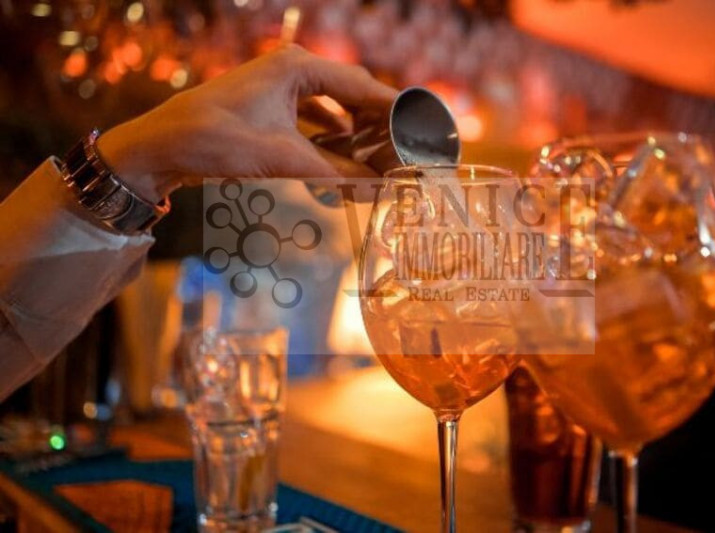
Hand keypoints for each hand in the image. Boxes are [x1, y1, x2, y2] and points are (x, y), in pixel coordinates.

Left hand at [96, 44, 396, 202]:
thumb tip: (376, 186)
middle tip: (403, 148)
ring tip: (378, 155)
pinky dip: (329, 134)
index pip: (362, 86)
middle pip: (351, 91)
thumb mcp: (283, 158)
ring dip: (354, 129)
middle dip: (377, 121)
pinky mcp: (268, 103)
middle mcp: (292, 68)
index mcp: (299, 67)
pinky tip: (341, 154)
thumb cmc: (217, 141)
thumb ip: (335, 171)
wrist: (162, 146)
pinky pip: (312, 115)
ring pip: (332, 104)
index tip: (422, 128)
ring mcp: (279, 84)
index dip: (394, 109)